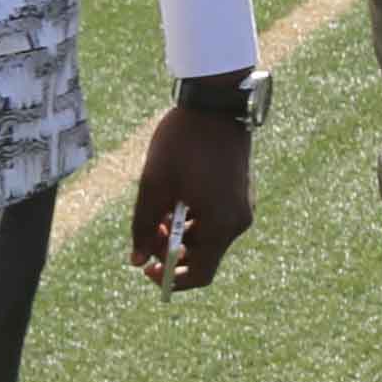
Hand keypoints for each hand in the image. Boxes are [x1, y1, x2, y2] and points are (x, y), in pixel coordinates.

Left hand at [129, 109, 251, 288]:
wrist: (215, 103)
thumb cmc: (183, 143)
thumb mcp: (154, 186)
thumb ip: (143, 227)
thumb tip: (137, 260)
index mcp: (221, 225)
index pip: (200, 274)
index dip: (172, 279)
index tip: (149, 269)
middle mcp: (238, 221)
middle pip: (203, 255)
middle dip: (172, 249)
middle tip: (148, 229)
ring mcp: (243, 206)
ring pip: (208, 236)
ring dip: (181, 231)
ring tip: (159, 205)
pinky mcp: (241, 192)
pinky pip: (216, 218)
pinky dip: (194, 217)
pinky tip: (177, 193)